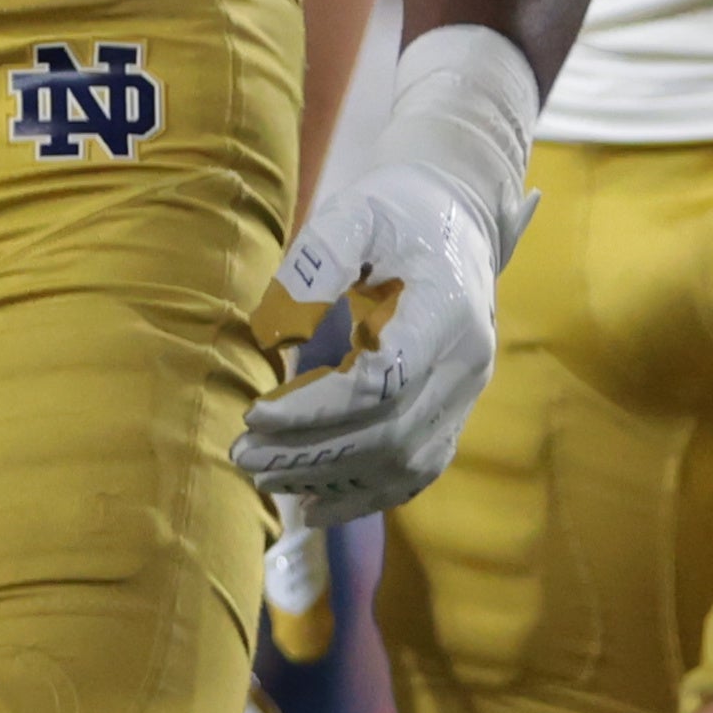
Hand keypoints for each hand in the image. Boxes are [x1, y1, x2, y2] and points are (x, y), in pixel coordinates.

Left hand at [232, 156, 515, 533]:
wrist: (456, 213)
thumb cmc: (395, 209)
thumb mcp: (351, 213)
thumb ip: (314, 266)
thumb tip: (275, 338)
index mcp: (444, 311)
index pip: (382, 384)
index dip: (316, 409)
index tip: (256, 415)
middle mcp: (467, 362)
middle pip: (391, 435)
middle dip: (313, 454)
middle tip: (245, 456)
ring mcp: (468, 392)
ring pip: (406, 463)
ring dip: (333, 481)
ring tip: (266, 479)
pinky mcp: (456, 409)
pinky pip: (417, 469)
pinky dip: (366, 493)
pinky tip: (313, 503)